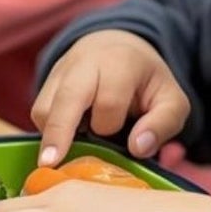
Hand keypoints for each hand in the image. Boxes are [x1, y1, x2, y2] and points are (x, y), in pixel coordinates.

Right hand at [32, 30, 190, 167]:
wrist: (118, 47)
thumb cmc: (146, 82)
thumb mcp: (171, 100)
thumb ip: (163, 123)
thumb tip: (137, 148)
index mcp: (119, 62)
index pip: (109, 102)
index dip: (112, 125)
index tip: (122, 137)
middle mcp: (84, 62)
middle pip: (66, 99)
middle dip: (58, 133)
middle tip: (50, 164)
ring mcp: (60, 71)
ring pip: (45, 108)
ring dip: (54, 135)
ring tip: (69, 155)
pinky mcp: (45, 83)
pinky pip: (39, 113)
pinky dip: (48, 132)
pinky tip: (67, 142)